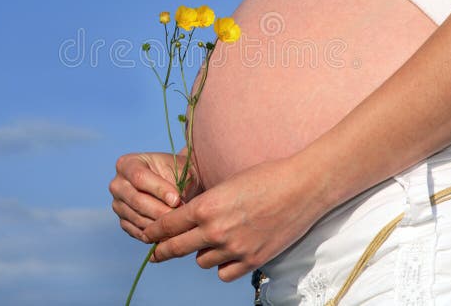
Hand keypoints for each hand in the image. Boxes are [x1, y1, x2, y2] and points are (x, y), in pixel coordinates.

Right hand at [109, 151, 202, 242]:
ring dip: (159, 224)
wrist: (176, 183)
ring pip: (137, 218)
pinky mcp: (123, 221)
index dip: (159, 190)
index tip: (176, 199)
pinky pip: (137, 231)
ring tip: (177, 223)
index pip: (139, 177)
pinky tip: (168, 231)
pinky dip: (153, 234)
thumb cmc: (178, 173)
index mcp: (127, 164)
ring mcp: (117, 204)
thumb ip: (175, 184)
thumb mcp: (178, 170)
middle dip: (160, 210)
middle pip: (136, 200)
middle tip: (179, 216)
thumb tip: (174, 205)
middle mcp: (117, 184)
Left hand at [141, 155, 327, 281]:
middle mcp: (215, 230)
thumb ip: (207, 204)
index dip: (155, 231)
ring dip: (202, 253)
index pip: (168, 225)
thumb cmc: (266, 177)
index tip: (148, 236)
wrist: (302, 187)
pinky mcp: (253, 260)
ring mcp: (234, 249)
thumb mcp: (227, 183)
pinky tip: (229, 253)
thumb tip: (191, 218)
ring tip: (212, 241)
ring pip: (201, 261)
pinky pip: (224, 273)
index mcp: (206, 206)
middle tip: (155, 254)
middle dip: (163, 251)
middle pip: (176, 248)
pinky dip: (223, 265)